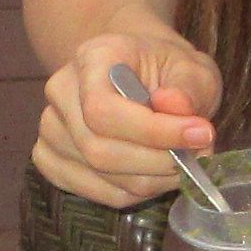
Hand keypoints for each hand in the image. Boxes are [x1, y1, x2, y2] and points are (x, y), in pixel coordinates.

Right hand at [37, 31, 221, 205]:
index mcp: (92, 58)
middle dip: (157, 163)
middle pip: (98, 150)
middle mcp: (60, 91)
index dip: (152, 132)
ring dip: (151, 181)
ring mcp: (50, 128)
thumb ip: (189, 87)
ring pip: (100, 175)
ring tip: (180, 164)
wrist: (139, 73)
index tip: (200, 134)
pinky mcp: (50, 159)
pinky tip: (153, 174)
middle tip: (197, 157)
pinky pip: (94, 192)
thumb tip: (175, 108)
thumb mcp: (192, 67)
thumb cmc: (166, 70)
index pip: (103, 109)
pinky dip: (132, 193)